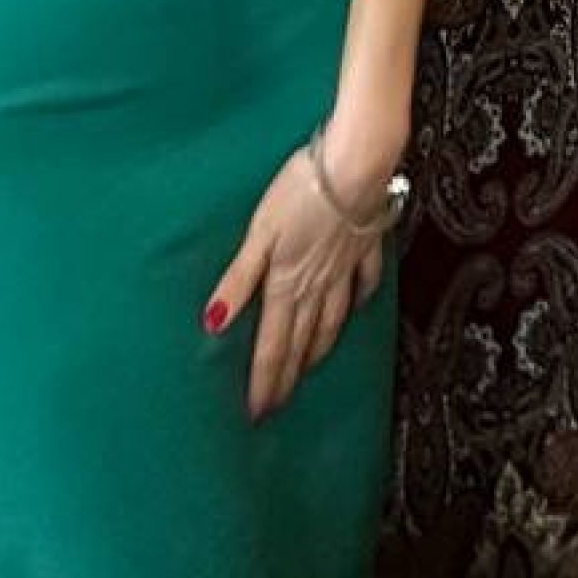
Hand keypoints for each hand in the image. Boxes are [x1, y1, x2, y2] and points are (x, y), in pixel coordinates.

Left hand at [203, 140, 388, 419]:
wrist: (355, 166)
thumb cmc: (301, 192)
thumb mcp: (259, 234)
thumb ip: (238, 279)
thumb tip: (213, 322)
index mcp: (287, 284)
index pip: (272, 345)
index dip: (263, 380)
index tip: (257, 411)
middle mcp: (317, 285)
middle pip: (301, 340)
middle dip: (289, 375)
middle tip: (281, 404)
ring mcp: (345, 268)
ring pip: (331, 319)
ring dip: (319, 348)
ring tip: (312, 368)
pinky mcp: (364, 246)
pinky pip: (363, 284)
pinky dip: (359, 302)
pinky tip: (357, 309)